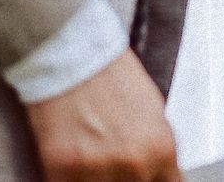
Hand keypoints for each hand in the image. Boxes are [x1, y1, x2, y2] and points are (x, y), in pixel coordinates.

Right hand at [24, 48, 180, 180]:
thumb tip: (155, 173)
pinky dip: (69, 178)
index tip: (145, 178)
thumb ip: (156, 151)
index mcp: (162, 150)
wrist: (71, 54)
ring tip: (90, 154)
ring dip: (96, 178)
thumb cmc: (110, 75)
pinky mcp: (62, 170)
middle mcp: (134, 164)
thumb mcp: (152, 112)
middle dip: (124, 179)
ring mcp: (98, 170)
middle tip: (110, 160)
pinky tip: (72, 159)